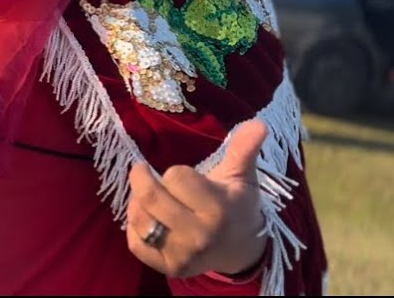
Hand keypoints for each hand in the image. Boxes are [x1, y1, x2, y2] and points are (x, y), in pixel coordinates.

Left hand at [126, 120, 269, 278]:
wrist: (240, 249)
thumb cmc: (236, 205)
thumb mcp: (241, 176)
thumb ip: (244, 149)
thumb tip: (258, 123)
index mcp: (218, 210)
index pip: (176, 177)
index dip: (177, 172)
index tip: (184, 176)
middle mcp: (199, 236)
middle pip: (150, 197)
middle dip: (141, 177)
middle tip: (141, 170)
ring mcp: (182, 255)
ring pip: (139, 219)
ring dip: (137, 202)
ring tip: (148, 196)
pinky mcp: (167, 268)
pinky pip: (135, 243)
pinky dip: (134, 227)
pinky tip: (148, 218)